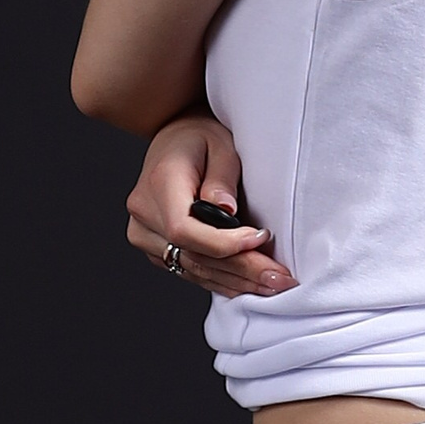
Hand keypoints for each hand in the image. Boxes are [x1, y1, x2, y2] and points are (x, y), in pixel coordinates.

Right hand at [125, 111, 294, 296]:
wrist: (174, 142)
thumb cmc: (201, 138)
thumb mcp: (220, 143)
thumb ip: (223, 176)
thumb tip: (227, 210)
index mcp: (159, 183)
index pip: (184, 229)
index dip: (224, 243)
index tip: (260, 238)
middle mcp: (144, 213)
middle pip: (193, 254)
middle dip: (242, 269)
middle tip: (280, 277)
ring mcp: (145, 234)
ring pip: (193, 269)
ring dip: (236, 281)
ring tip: (273, 284)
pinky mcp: (155, 247)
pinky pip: (189, 270)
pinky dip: (221, 280)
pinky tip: (249, 285)